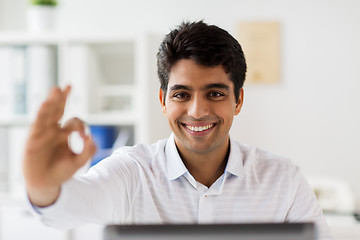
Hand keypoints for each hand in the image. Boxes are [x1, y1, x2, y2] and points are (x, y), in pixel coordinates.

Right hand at [23, 86, 95, 206]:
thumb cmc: (61, 172)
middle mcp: (53, 130)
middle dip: (62, 98)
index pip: (74, 121)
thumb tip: (90, 136)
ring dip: (52, 101)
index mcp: (64, 134)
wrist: (45, 185)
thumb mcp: (80, 162)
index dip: (81, 126)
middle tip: (67, 86)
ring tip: (57, 89)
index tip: (83, 137)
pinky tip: (45, 104)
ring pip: (47, 113)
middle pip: (58, 110)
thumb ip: (89, 150)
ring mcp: (43, 133)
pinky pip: (37, 123)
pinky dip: (41, 113)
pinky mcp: (33, 139)